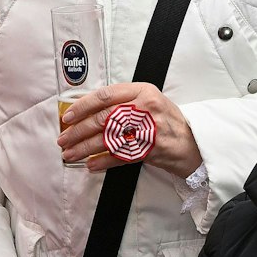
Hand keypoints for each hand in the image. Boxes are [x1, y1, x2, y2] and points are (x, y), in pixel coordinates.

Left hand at [58, 82, 201, 177]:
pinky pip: (119, 156)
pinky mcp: (149, 149)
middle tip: (64, 138)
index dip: (83, 106)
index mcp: (142, 91)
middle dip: (79, 130)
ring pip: (108, 138)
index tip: (68, 116)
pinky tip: (90, 165)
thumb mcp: (149, 100)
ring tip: (70, 153)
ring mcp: (147, 129)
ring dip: (85, 148)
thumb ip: (124, 101)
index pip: (106, 95)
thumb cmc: (167, 120)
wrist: (192, 142)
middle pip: (103, 118)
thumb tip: (89, 109)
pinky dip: (102, 162)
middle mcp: (144, 108)